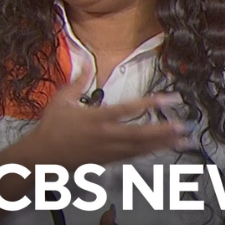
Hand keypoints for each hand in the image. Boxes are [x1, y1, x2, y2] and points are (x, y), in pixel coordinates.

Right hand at [26, 66, 186, 169]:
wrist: (40, 156)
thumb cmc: (51, 127)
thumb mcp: (61, 100)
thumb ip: (77, 82)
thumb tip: (85, 64)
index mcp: (96, 117)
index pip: (127, 108)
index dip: (149, 104)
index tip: (168, 99)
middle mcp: (105, 135)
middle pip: (139, 133)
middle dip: (163, 130)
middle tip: (184, 126)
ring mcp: (108, 150)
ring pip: (140, 147)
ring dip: (163, 143)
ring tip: (184, 140)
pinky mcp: (108, 160)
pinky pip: (133, 156)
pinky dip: (151, 152)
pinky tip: (165, 149)